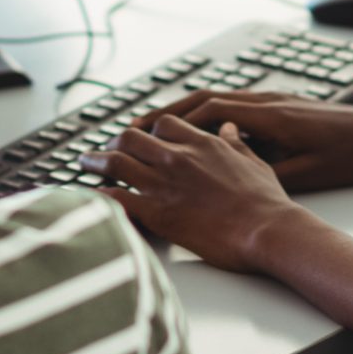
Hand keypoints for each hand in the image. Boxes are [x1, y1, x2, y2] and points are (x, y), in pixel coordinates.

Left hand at [88, 115, 304, 272]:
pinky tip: (89, 197)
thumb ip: (236, 143)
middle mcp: (178, 158)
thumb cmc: (266, 201)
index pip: (163, 124)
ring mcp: (165, 184)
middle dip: (114, 142)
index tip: (141, 138)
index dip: (148, 131)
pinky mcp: (157, 213)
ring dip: (95, 162)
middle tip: (105, 150)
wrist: (267, 229)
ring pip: (115, 162)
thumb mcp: (254, 161)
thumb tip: (229, 129)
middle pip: (131, 138)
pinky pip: (116, 198)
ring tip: (84, 163)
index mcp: (202, 143)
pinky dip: (98, 195)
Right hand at [144, 91, 352, 192]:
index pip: (211, 110)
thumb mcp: (310, 172)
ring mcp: (275, 101)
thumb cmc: (352, 154)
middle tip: (135, 126)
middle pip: (207, 98)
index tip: (145, 133)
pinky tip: (200, 133)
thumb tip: (231, 178)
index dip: (174, 121)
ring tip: (157, 128)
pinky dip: (210, 116)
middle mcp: (268, 102)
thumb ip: (270, 172)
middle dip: (168, 111)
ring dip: (187, 111)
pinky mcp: (283, 106)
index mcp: (271, 116)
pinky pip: (236, 106)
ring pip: (220, 99)